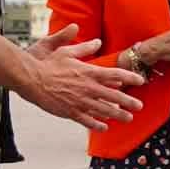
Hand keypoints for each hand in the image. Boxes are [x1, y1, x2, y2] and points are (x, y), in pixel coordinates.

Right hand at [19, 31, 139, 130]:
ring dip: (117, 115)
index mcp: (88, 72)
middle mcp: (87, 87)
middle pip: (114, 96)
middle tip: (139, 106)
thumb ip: (83, 46)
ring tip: (128, 118)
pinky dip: (97, 124)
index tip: (140, 80)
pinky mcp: (69, 111)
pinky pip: (87, 120)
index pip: (114, 74)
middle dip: (128, 102)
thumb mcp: (66, 50)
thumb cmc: (46, 63)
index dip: (129, 77)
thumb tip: (97, 41)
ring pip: (103, 110)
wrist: (30, 78)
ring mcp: (79, 101)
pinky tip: (104, 127)